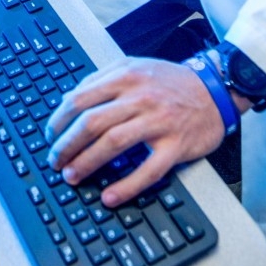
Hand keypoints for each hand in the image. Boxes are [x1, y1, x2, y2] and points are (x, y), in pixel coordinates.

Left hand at [44, 57, 244, 206]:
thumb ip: (104, 79)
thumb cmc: (171, 82)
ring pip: (113, 143)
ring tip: (72, 176)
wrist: (215, 90)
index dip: (59, 121)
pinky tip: (109, 197)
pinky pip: (147, 170)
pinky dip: (126, 186)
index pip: (80, 98)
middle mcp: (140, 96)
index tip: (50, 136)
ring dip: (86, 163)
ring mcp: (159, 121)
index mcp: (125, 76)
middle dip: (67, 146)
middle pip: (91, 122)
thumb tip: (69, 101)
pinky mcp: (176, 145)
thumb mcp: (136, 68)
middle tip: (55, 161)